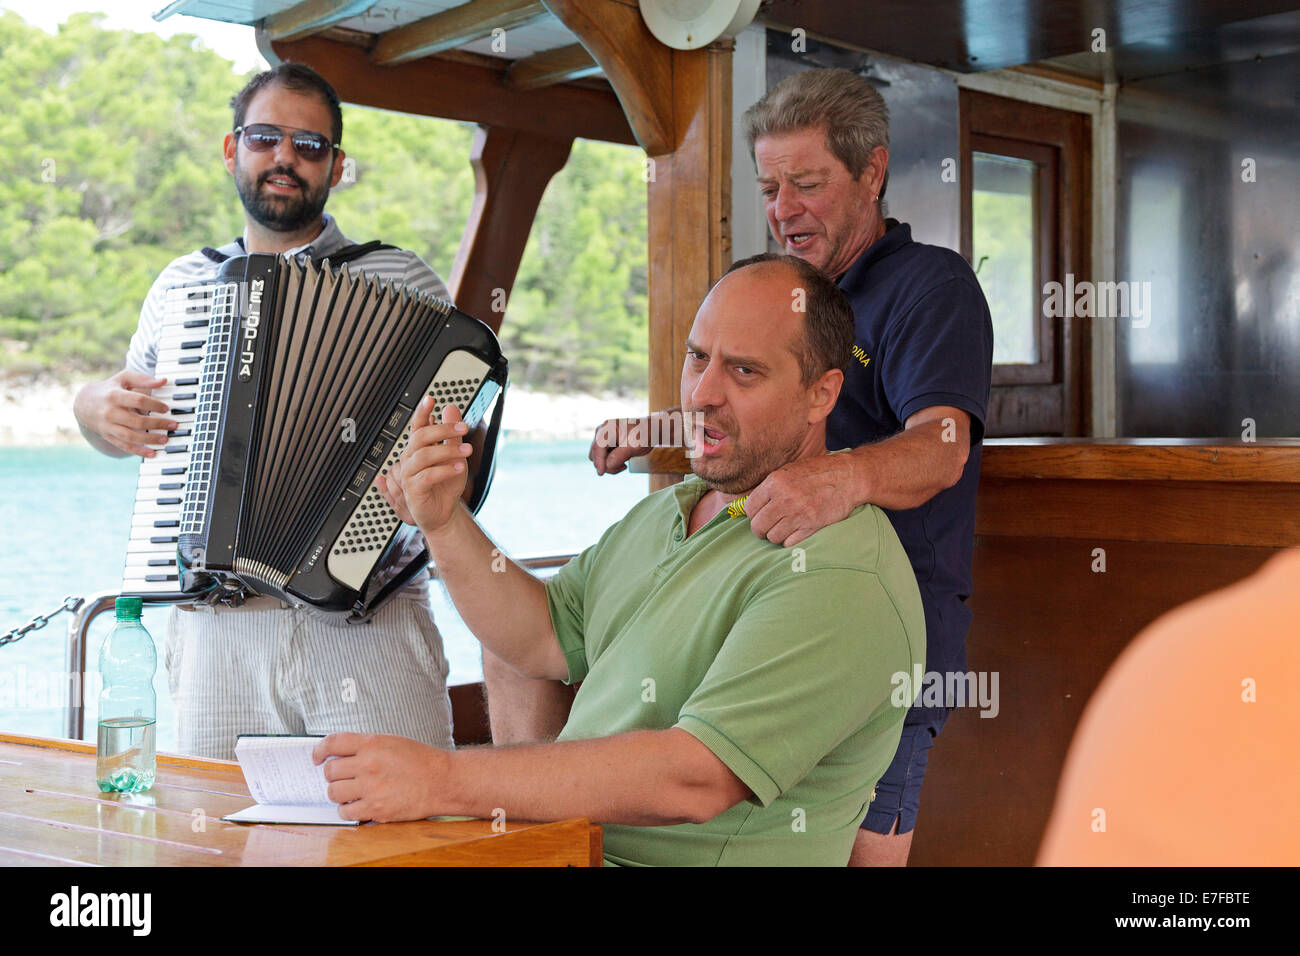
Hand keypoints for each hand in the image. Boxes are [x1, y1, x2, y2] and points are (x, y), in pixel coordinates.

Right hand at [73, 369, 176, 456]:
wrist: (84, 403)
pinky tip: (152, 453)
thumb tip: (163, 381)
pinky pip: (124, 446)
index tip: (167, 408)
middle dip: (156, 424)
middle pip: (136, 421)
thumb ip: (143, 379)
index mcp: (114, 396)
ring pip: (130, 436)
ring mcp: (108, 426)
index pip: (137, 400)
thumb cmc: (110, 389)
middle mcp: (110, 412)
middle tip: (173, 425)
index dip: (154, 404)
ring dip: (149, 439)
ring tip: (165, 439)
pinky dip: (138, 451)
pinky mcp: (108, 436)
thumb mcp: (123, 379)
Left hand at [314, 733, 447, 822]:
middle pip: (330, 771)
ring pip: (333, 793)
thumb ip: (366, 747)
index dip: (319, 750)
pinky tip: (357, 805)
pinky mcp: (375, 809)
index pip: (332, 742)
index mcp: (372, 743)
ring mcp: (370, 788)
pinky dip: (347, 810)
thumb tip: (339, 756)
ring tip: (351, 792)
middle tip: (343, 778)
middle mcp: (368, 764)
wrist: (442, 781)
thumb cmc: (420, 760)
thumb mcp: (392, 742)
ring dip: (338, 793)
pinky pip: (345, 812)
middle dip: (333, 775)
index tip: (317, 757)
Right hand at [377, 397, 470, 533]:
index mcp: (419, 449)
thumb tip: (450, 408)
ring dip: (447, 450)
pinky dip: (444, 470)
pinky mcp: (413, 490)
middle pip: (420, 437)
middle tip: (463, 428)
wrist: (444, 513)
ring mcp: (409, 475)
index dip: (421, 412)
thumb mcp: (455, 455)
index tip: (431, 399)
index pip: (417, 426)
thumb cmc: (446, 485)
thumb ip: (452, 434)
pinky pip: (427, 476)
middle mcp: (411, 460)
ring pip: (424, 455)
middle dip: (443, 430)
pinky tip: (458, 468)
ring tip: (467, 452)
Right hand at [589, 416, 651, 474]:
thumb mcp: (635, 446)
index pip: (598, 446)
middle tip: (623, 466)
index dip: (599, 460)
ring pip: (598, 458)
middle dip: (606, 464)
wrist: (650, 431)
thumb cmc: (645, 435)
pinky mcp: (606, 444)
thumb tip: (607, 465)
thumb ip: (620, 455)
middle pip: (596, 453)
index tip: (601, 473)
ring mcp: (603, 438)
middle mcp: (602, 431)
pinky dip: (610, 463)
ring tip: (623, 464)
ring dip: (609, 465)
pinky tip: (622, 462)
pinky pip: (603, 458)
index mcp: (608, 427)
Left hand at [746, 454, 858, 546]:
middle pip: (758, 526)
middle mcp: (784, 499)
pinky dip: (790, 540)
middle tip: (768, 527)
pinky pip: (789, 542)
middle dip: (761, 529)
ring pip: (773, 537)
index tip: (760, 515)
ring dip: (777, 535)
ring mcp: (798, 514)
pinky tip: (795, 531)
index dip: (753, 514)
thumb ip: (770, 487)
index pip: (749, 508)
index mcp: (775, 482)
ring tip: (785, 527)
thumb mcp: (789, 471)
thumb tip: (750, 506)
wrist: (848, 477)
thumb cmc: (817, 472)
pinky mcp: (812, 526)